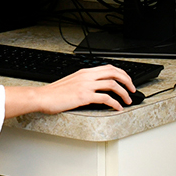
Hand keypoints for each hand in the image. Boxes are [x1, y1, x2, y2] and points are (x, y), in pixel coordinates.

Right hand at [4, 65, 135, 117]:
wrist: (42, 97)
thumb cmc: (54, 93)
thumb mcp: (71, 82)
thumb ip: (84, 82)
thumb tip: (96, 88)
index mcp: (85, 72)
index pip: (109, 67)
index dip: (121, 73)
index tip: (127, 81)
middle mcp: (87, 76)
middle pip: (114, 73)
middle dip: (127, 80)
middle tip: (132, 90)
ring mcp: (86, 85)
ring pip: (112, 84)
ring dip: (124, 93)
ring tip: (128, 100)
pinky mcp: (84, 96)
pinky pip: (105, 98)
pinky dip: (115, 103)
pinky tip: (117, 108)